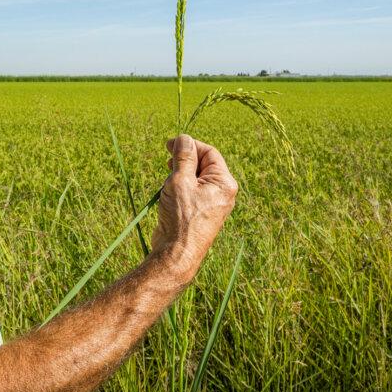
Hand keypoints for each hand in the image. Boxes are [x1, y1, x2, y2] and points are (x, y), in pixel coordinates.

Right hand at [148, 134, 237, 283]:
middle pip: (203, 164)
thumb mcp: (180, 180)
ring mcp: (211, 203)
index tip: (170, 144)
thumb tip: (184, 138)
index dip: (190, 145)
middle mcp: (222, 193)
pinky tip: (168, 193)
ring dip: (179, 174)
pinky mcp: (200, 212)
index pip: (209, 153)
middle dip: (184, 160)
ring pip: (195, 178)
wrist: (176, 253)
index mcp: (224, 183)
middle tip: (166, 159)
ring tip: (167, 181)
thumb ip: (183, 157)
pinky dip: (179, 187)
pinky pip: (191, 191)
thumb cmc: (181, 217)